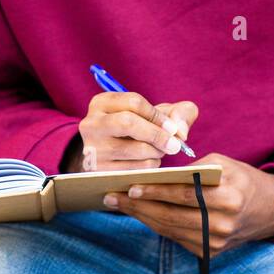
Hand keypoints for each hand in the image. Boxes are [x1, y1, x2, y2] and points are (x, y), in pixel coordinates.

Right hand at [71, 91, 197, 172]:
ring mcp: (93, 148)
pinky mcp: (99, 171)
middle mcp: (91, 123)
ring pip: (133, 149)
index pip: (134, 102)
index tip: (173, 127)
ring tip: (160, 151)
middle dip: (157, 134)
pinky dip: (149, 165)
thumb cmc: (138, 129)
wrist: (107, 155)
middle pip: (128, 122)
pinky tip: (149, 161)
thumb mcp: (153, 114)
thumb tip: (181, 131)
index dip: (158, 116)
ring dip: (156, 152)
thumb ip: (178, 112)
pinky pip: (133, 169)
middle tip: (175, 144)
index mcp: (102, 103)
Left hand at [103, 153, 273, 258]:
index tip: (131, 187)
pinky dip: (155, 225)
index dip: (156, 192)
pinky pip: (175, 237)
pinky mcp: (210, 252)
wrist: (269, 209)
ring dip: (141, 217)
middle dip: (138, 207)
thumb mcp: (223, 163)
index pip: (185, 195)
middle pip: (172, 216)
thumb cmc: (241, 179)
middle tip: (112, 197)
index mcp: (228, 197)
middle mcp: (222, 223)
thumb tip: (158, 175)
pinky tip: (139, 214)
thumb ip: (194, 168)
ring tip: (119, 205)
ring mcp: (216, 241)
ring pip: (170, 229)